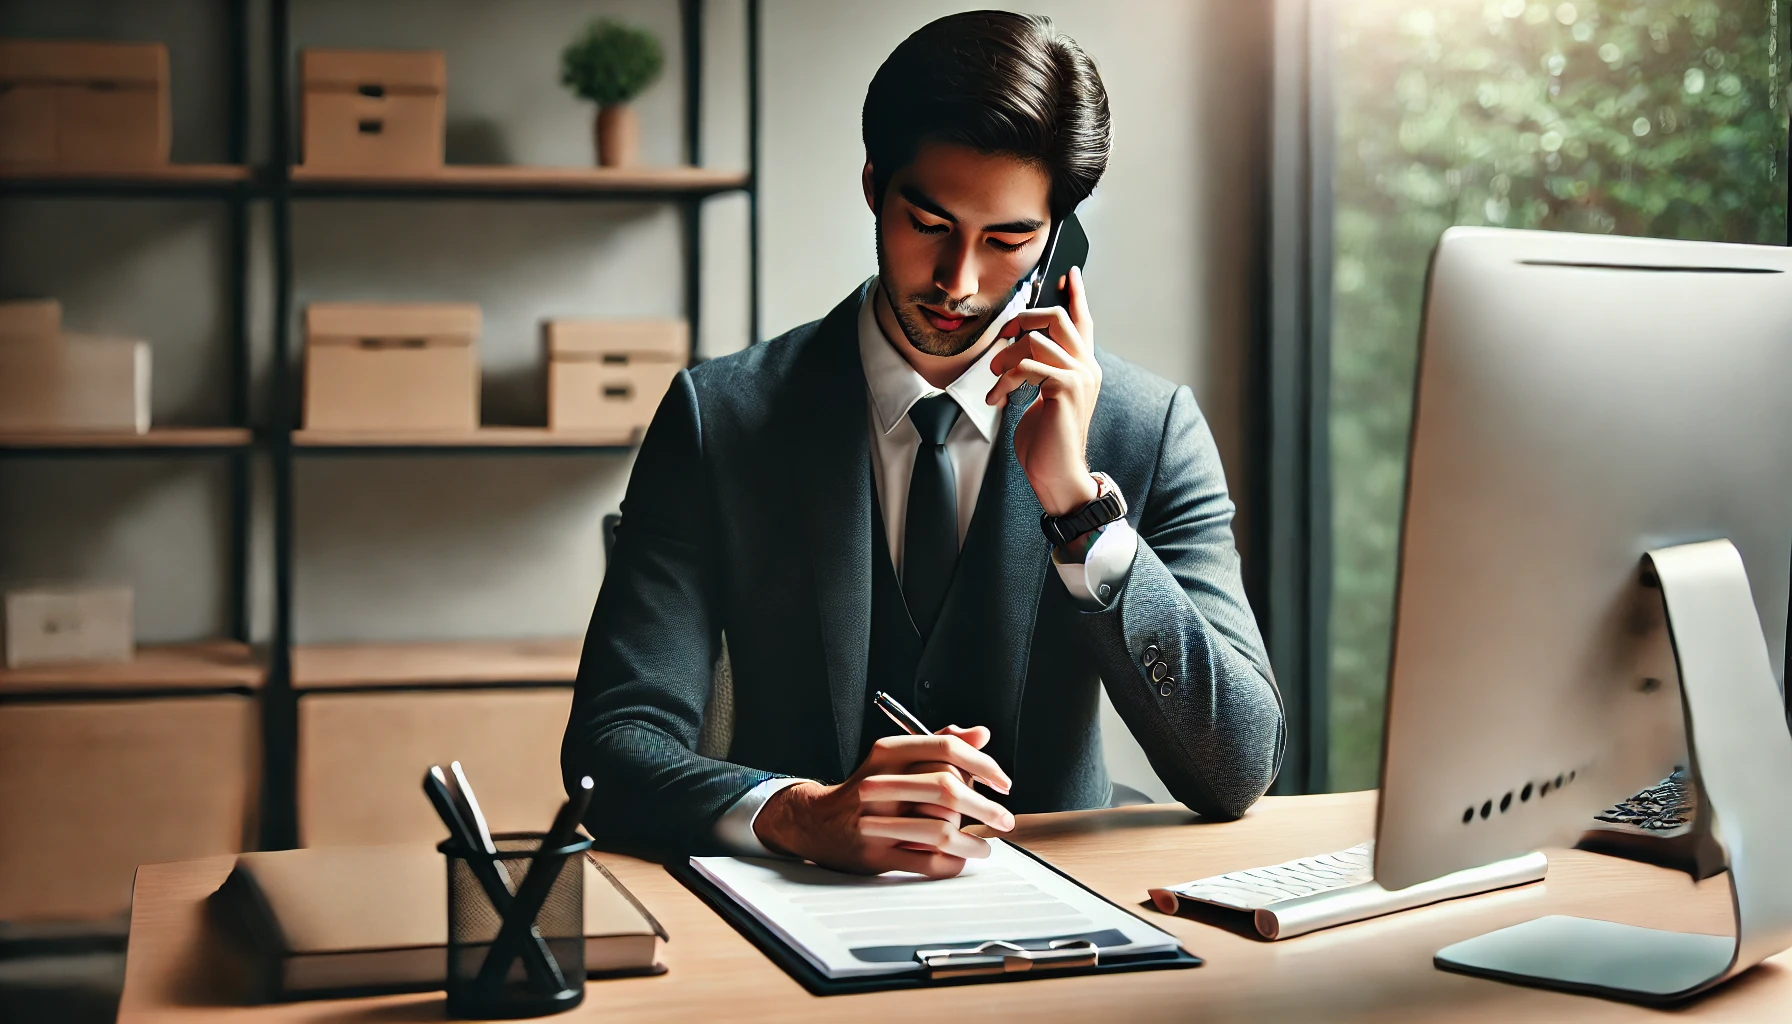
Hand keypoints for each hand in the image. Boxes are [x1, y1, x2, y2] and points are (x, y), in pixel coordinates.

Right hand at [753, 726, 1015, 878]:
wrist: (817, 822)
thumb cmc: (866, 788)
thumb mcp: (896, 758)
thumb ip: (939, 743)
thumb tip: (981, 734)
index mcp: (888, 752)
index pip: (946, 749)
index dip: (983, 764)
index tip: (1002, 782)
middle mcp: (880, 783)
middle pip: (947, 788)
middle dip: (985, 807)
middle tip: (1004, 819)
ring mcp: (875, 820)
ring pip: (940, 828)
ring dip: (972, 842)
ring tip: (983, 846)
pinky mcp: (875, 855)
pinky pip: (926, 862)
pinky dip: (952, 863)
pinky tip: (959, 860)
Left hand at [986, 264, 1101, 516]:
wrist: (1057, 473)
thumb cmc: (1046, 441)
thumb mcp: (1044, 398)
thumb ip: (1042, 372)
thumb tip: (1021, 353)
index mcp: (1083, 367)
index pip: (1083, 323)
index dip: (1076, 296)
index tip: (1068, 274)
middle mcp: (1086, 367)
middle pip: (1056, 318)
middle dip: (1022, 319)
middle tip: (1002, 337)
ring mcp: (1079, 377)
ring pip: (1036, 340)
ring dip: (1006, 357)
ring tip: (994, 378)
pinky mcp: (1065, 389)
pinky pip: (1028, 366)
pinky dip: (1006, 380)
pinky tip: (997, 398)